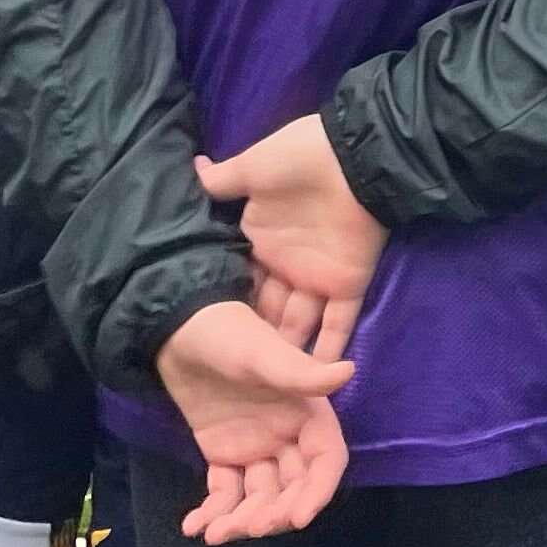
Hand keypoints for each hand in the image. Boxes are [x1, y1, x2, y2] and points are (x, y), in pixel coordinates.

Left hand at [154, 299, 354, 542]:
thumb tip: (348, 372)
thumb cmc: (226, 333)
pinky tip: (194, 526)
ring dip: (242, 520)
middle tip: (247, 528)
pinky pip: (225, 491)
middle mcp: (286, 434)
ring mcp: (255, 446)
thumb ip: (300, 373)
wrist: (175, 328)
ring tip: (214, 534)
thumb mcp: (262, 353)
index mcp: (306, 411)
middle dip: (275, 513)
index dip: (317, 491)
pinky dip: (214, 512)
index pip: (325, 459)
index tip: (297, 518)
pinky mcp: (223, 453)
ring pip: (259, 496)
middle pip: (293, 487)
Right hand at [192, 118, 388, 362]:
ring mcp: (318, 277)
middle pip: (268, 312)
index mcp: (261, 241)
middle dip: (254, 342)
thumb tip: (192, 171)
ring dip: (290, 356)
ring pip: (301, 326)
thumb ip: (221, 181)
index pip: (240, 282)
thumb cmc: (298, 159)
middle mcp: (287, 266)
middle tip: (232, 380)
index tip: (203, 338)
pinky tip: (316, 382)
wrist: (354, 152)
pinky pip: (340, 322)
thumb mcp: (251, 168)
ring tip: (268, 394)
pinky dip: (332, 350)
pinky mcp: (349, 283)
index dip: (226, 308)